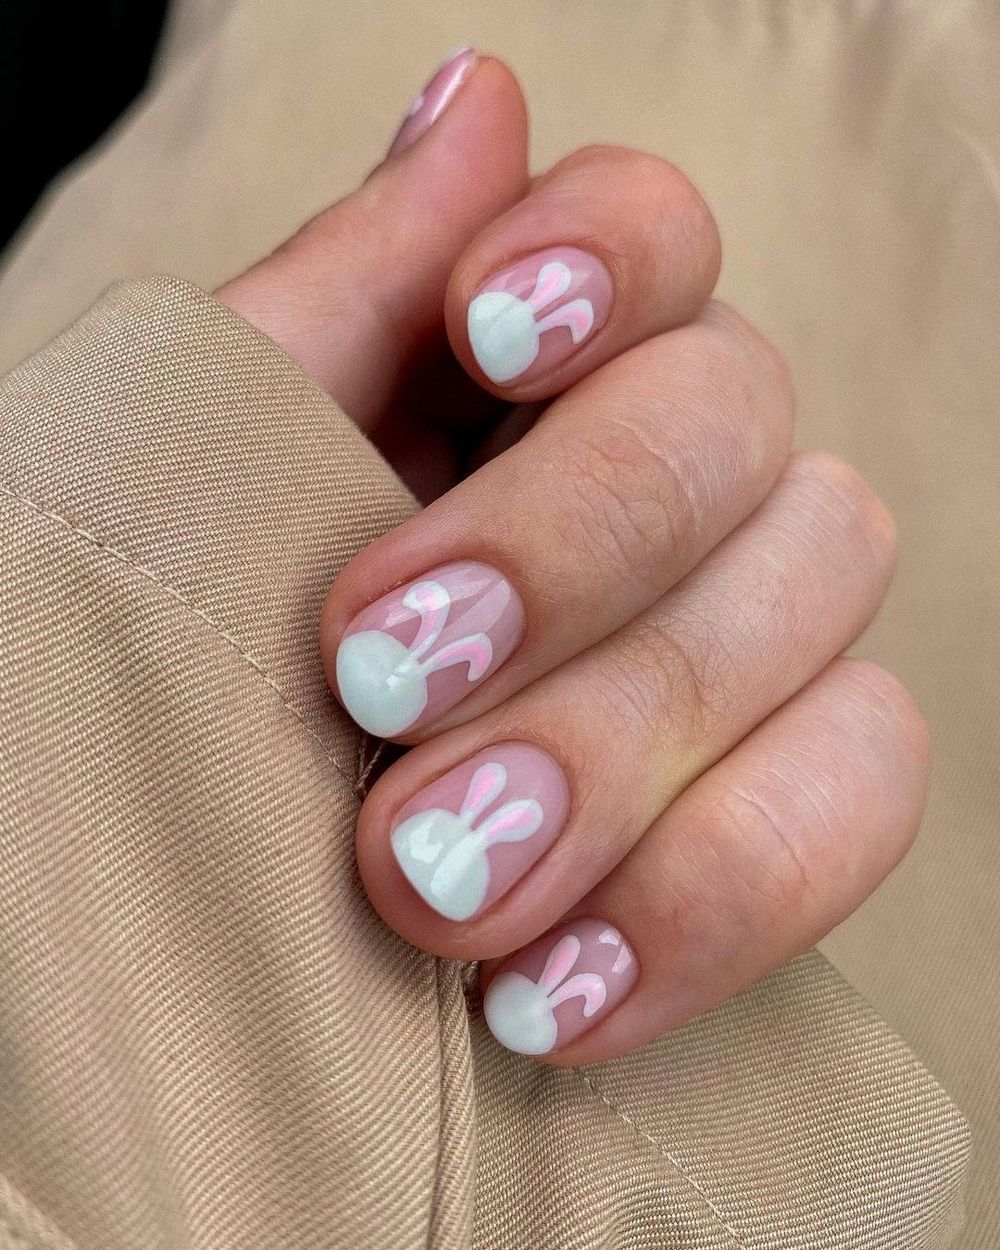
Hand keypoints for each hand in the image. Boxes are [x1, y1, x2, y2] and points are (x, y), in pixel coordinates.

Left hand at [218, 51, 926, 1063]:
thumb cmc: (185, 664)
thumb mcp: (219, 474)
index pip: (659, 235)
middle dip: (570, 554)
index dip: (603, 256)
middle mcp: (670, 491)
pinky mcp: (777, 816)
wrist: (185, 906)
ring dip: (628, 755)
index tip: (478, 338)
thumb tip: (478, 96)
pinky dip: (716, 897)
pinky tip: (555, 993)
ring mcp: (746, 647)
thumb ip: (348, 298)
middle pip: (739, 426)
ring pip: (823, 617)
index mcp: (535, 383)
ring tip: (443, 895)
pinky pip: (851, 809)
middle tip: (385, 688)